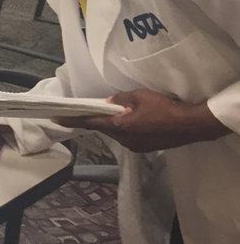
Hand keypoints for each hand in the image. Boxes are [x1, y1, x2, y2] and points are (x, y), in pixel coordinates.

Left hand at [62, 88, 228, 152]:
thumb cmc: (164, 108)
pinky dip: (127, 128)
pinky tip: (136, 120)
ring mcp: (134, 146)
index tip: (54, 119)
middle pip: (103, 128)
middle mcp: (123, 139)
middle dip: (98, 119)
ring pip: (117, 132)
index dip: (70, 120)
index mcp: (119, 126)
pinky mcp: (144, 148)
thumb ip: (120, 99)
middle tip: (94, 109)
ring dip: (115, 123)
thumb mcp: (139, 96)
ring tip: (124, 112)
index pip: (88, 122)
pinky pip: (129, 136)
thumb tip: (109, 104)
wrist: (191, 126)